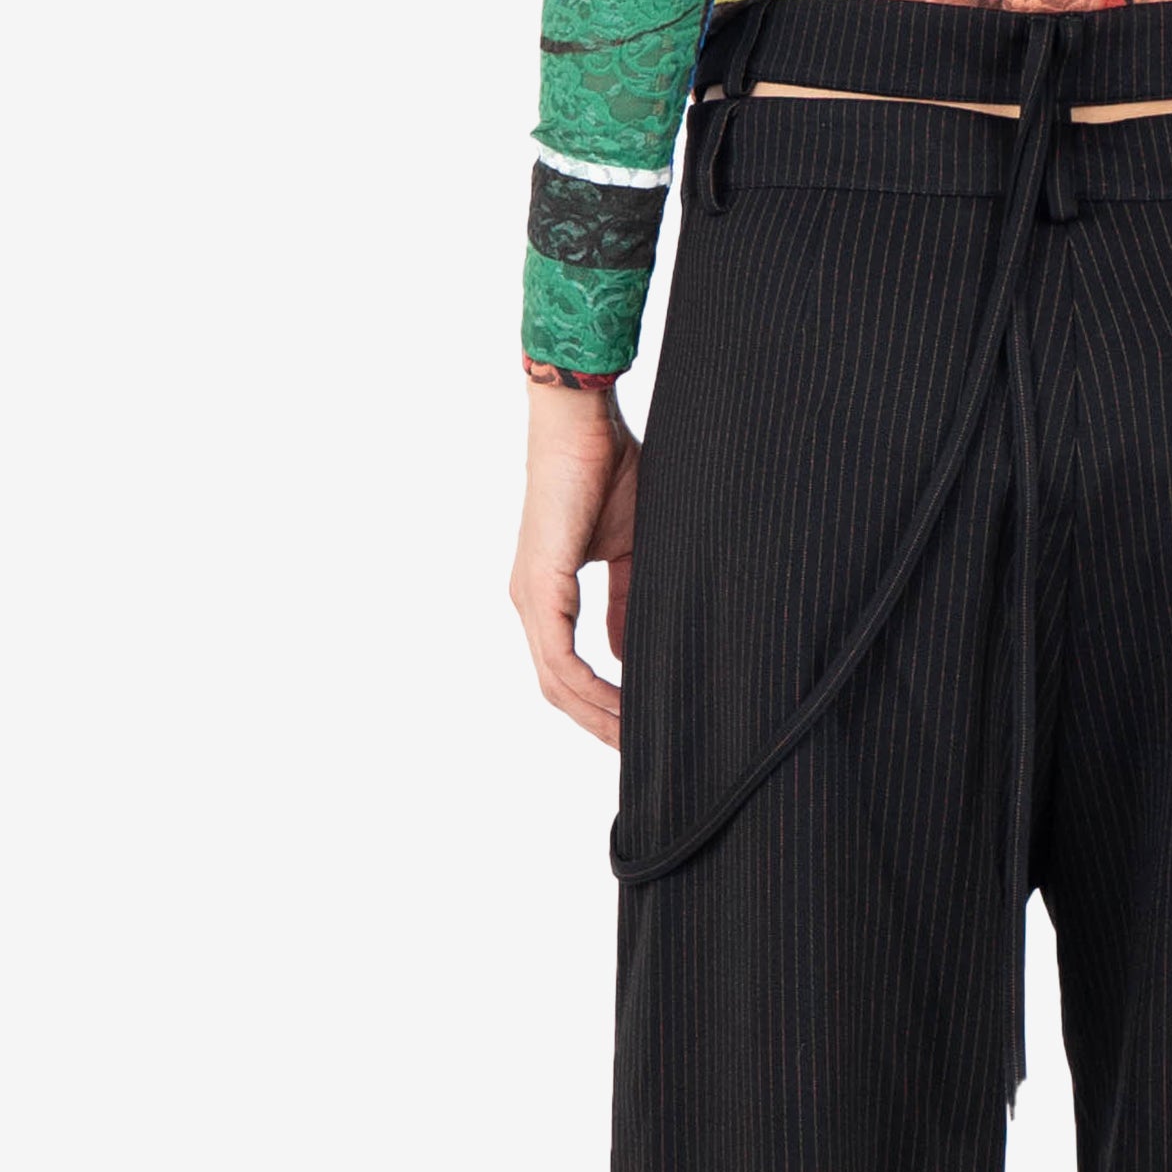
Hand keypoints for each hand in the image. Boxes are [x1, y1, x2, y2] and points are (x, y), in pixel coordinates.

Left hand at [510, 377, 640, 748]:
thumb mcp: (629, 549)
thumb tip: (630, 655)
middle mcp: (530, 602)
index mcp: (547, 593)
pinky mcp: (539, 585)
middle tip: (641, 751)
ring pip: (555, 682)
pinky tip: (623, 702)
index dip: (600, 704)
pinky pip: (559, 657)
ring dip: (596, 716)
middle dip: (599, 724)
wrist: (583, 421)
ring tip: (635, 738)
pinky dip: (590, 686)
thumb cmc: (607, 469)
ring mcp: (530, 597)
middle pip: (557, 690)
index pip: (567, 670)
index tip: (638, 726)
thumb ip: (627, 601)